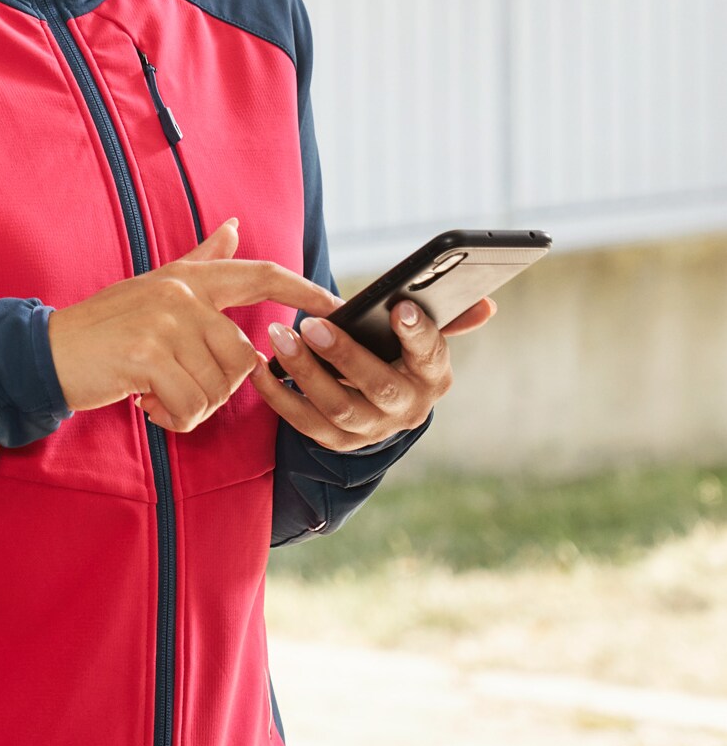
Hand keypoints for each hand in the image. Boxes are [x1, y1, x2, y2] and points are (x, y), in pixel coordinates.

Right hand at [47, 217, 340, 429]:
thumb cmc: (104, 327)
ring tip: (158, 397)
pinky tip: (147, 406)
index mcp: (188, 278)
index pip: (259, 275)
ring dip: (192, 407)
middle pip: (242, 356)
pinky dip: (173, 419)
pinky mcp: (147, 356)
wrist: (46, 353)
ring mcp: (164, 323)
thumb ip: (200, 261)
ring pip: (218, 386)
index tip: (338, 303)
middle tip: (177, 390)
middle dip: (218, 388)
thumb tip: (234, 226)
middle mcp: (181, 295)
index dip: (303, 288)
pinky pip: (191, 404)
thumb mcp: (155, 286)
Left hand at [243, 295, 498, 451]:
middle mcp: (408, 408)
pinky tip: (259, 367)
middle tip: (312, 324)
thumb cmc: (397, 353)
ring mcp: (372, 430)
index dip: (417, 333)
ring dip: (304, 372)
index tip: (399, 308)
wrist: (378, 403)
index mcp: (433, 375)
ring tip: (279, 337)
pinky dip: (278, 395)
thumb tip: (487, 304)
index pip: (431, 354)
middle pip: (378, 386)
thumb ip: (448, 316)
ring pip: (337, 407)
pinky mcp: (338, 442)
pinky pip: (304, 422)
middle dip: (344, 355)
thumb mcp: (421, 336)